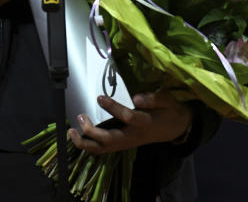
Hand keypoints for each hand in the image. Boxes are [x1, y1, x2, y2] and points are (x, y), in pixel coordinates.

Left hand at [67, 91, 192, 153]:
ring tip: (71, 131)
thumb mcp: (167, 100)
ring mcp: (128, 143)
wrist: (175, 127)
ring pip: (104, 149)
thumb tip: (137, 98)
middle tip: (80, 116)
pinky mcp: (123, 144)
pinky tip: (78, 137)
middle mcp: (134, 136)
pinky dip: (89, 146)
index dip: (113, 108)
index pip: (127, 117)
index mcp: (145, 123)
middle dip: (91, 131)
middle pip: (110, 140)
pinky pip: (104, 150)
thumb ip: (154, 99)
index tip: (100, 96)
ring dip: (85, 143)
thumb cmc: (169, 110)